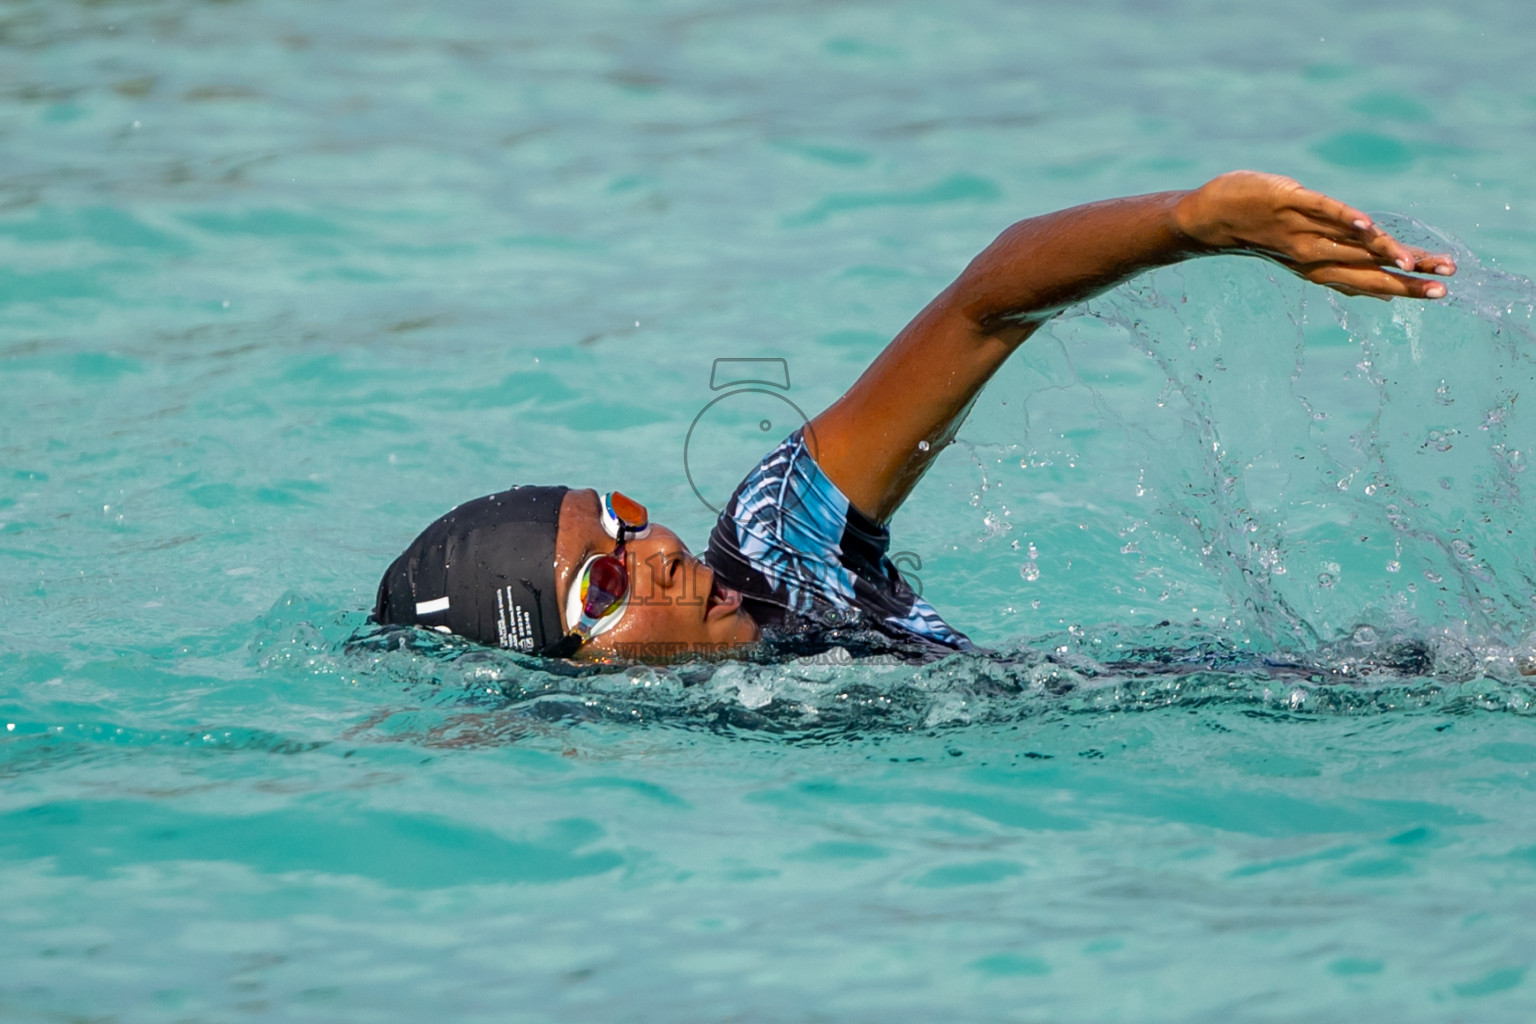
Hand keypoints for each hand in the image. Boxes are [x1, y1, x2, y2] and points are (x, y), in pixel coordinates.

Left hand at [1174, 171, 1455, 299]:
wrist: (1207, 220)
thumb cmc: (1258, 232)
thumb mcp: (1301, 255)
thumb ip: (1340, 266)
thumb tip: (1377, 290)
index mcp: (1317, 267)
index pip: (1369, 280)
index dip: (1405, 288)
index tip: (1441, 293)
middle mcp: (1312, 255)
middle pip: (1367, 269)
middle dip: (1406, 280)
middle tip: (1444, 287)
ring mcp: (1300, 230)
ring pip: (1350, 245)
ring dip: (1384, 252)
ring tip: (1414, 262)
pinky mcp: (1288, 202)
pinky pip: (1321, 211)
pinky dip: (1343, 218)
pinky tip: (1366, 225)